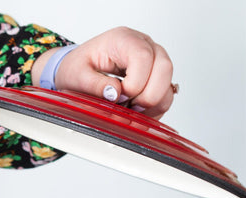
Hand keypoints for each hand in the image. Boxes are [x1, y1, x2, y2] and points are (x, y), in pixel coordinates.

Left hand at [35, 27, 174, 118]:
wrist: (79, 69)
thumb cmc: (79, 67)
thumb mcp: (77, 76)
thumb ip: (94, 84)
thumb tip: (115, 93)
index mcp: (123, 39)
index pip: (143, 57)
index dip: (135, 83)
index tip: (120, 96)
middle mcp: (144, 45)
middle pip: (164, 67)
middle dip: (148, 95)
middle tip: (129, 107)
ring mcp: (154, 60)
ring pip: (168, 83)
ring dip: (152, 104)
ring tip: (131, 109)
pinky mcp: (157, 76)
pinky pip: (167, 95)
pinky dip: (155, 108)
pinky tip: (137, 110)